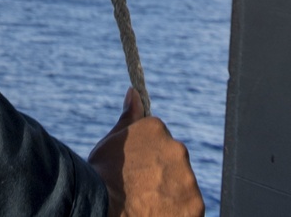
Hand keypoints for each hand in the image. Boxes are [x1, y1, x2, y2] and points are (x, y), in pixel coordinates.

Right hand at [88, 88, 203, 216]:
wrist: (105, 208)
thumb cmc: (103, 174)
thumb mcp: (111, 141)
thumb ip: (129, 118)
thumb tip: (134, 93)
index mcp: (157, 128)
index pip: (160, 137)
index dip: (148, 155)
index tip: (137, 167)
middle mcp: (178, 149)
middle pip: (174, 161)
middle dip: (163, 172)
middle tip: (142, 187)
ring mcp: (189, 180)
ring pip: (184, 184)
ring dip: (172, 192)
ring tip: (149, 202)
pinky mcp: (195, 207)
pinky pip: (190, 208)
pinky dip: (179, 211)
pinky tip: (159, 212)